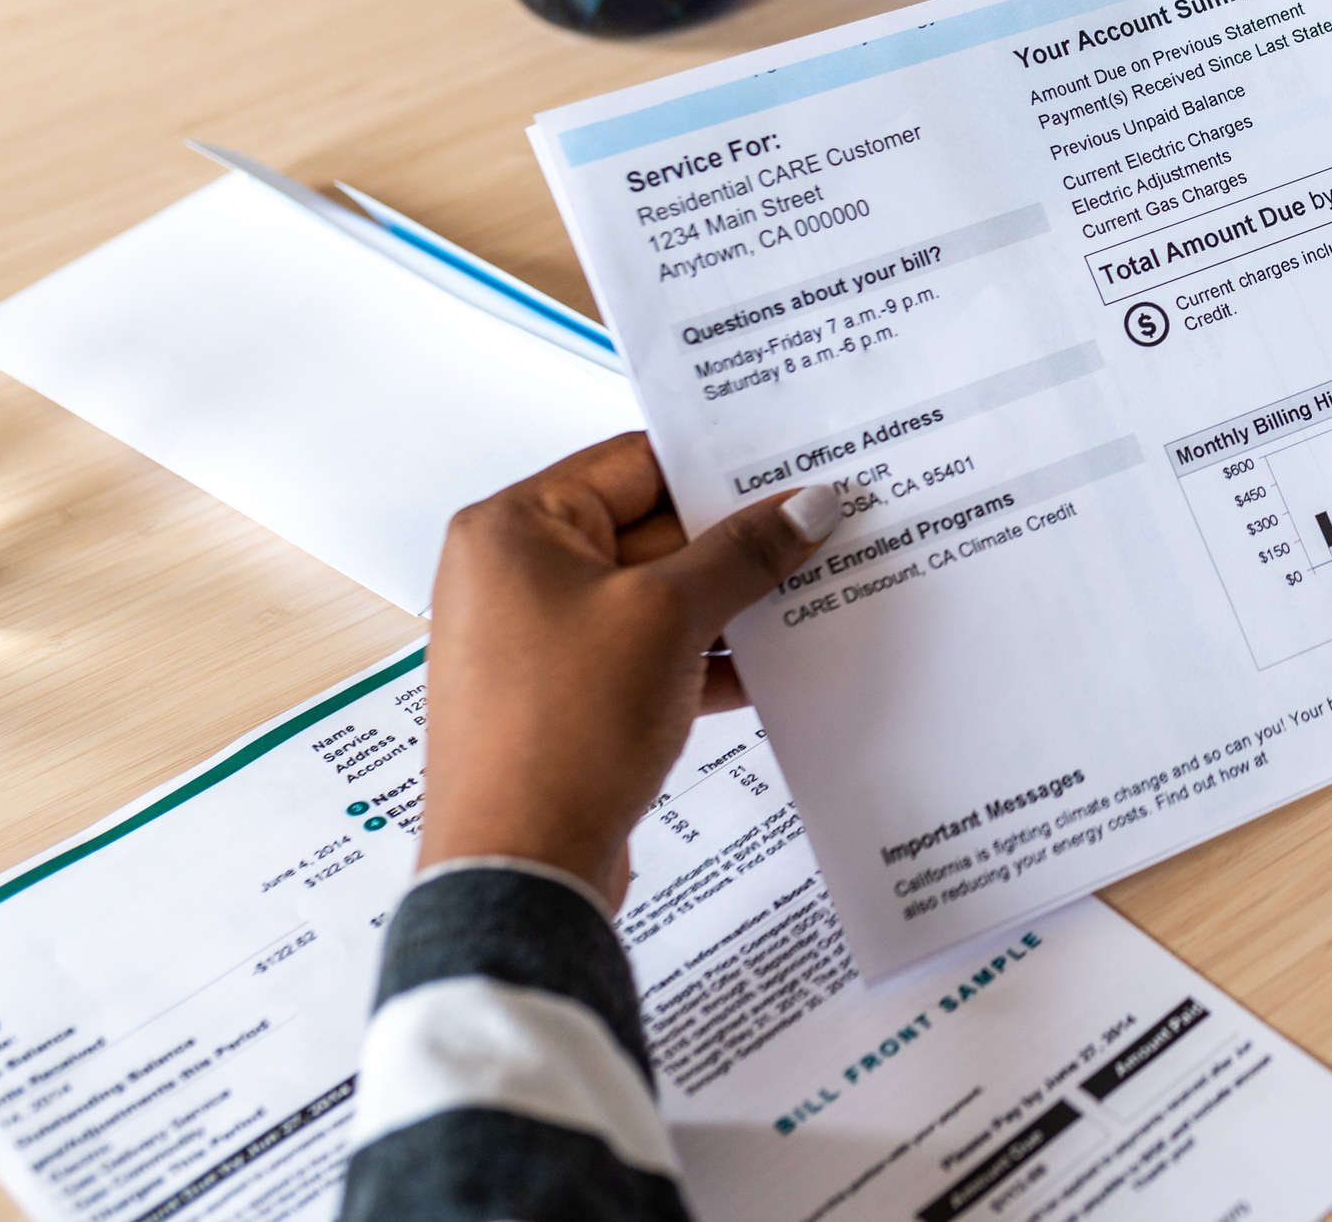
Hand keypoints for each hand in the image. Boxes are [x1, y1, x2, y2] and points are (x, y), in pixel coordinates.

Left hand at [419, 433, 834, 907]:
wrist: (521, 867)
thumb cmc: (559, 733)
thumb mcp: (668, 618)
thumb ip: (742, 554)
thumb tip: (805, 507)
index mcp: (514, 529)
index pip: (636, 463)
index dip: (720, 468)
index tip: (794, 472)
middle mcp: (515, 575)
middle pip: (650, 528)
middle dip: (734, 541)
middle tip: (818, 532)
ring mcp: (539, 640)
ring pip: (655, 596)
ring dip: (727, 601)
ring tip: (810, 593)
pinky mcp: (566, 696)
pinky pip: (647, 652)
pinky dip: (703, 654)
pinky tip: (771, 662)